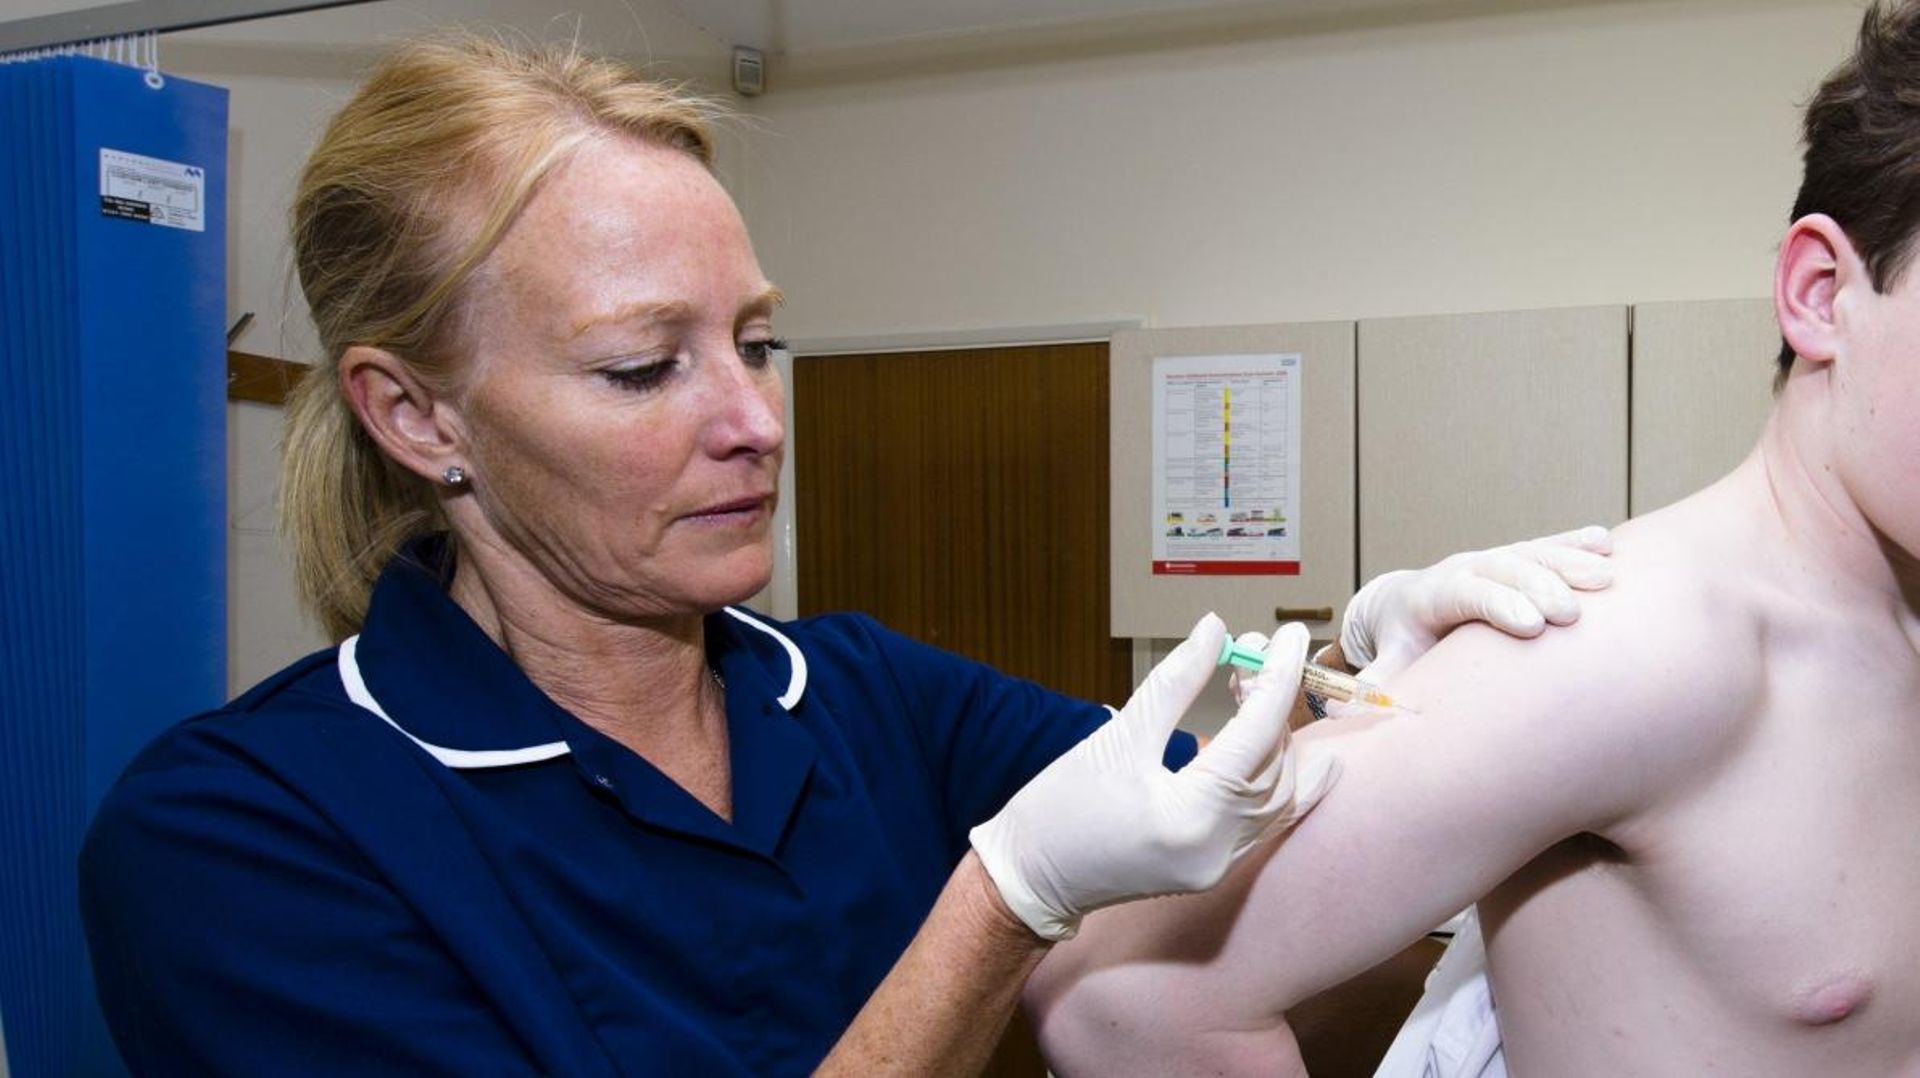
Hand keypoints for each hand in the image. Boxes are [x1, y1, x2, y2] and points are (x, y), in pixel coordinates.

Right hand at [969, 614, 1338, 940]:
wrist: (1029, 877)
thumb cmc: (1060, 808)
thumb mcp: (1118, 735)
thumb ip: (1174, 682)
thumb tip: (1214, 630)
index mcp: (1192, 815)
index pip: (1258, 734)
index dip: (1278, 676)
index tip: (1290, 635)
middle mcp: (1217, 848)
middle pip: (1274, 762)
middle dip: (1272, 702)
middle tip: (1250, 652)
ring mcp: (1218, 865)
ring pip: (1280, 793)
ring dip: (1276, 739)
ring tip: (1253, 690)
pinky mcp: (1212, 867)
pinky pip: (1264, 819)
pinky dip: (1276, 777)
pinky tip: (1282, 747)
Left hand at [1341, 525, 1613, 681]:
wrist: (1405, 605)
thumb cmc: (1401, 641)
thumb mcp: (1388, 661)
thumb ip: (1379, 684)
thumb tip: (1346, 714)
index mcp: (1430, 596)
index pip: (1463, 593)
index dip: (1496, 605)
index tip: (1530, 625)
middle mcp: (1463, 570)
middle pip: (1503, 569)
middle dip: (1538, 587)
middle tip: (1573, 612)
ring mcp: (1491, 560)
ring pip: (1531, 553)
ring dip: (1569, 564)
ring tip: (1607, 579)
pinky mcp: (1516, 558)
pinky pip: (1549, 546)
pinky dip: (1578, 545)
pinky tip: (1612, 545)